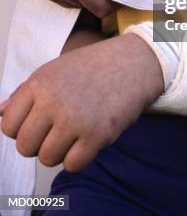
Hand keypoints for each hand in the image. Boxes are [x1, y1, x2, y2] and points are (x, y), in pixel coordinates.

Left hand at [0, 33, 162, 171]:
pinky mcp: (97, 134)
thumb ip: (25, 93)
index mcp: (39, 83)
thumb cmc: (93, 67)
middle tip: (59, 129)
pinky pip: (73, 164)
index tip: (40, 123)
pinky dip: (80, 157)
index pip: (7, 125)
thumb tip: (0, 114)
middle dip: (40, 143)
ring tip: (76, 133)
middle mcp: (53, 101)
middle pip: (25, 146)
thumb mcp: (55, 70)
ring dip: (60, 151)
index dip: (22, 129)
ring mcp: (75, 118)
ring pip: (47, 158)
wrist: (134, 62)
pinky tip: (89, 140)